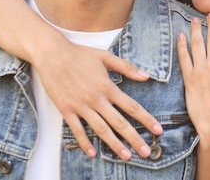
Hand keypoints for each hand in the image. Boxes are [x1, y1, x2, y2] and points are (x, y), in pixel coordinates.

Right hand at [33, 42, 162, 159]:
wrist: (52, 54)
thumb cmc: (79, 54)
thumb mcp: (106, 56)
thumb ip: (126, 67)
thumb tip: (146, 76)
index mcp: (107, 86)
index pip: (132, 106)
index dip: (146, 119)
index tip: (158, 129)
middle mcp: (96, 98)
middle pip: (119, 122)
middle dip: (134, 138)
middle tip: (146, 152)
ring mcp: (81, 106)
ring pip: (101, 129)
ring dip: (114, 144)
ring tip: (126, 156)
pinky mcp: (66, 109)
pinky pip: (77, 129)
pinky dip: (85, 142)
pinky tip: (93, 153)